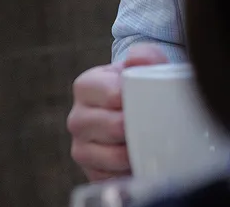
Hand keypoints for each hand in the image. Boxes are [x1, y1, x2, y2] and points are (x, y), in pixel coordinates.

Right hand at [67, 44, 168, 180]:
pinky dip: (128, 172)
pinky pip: (110, 176)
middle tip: (157, 127)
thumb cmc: (138, 90)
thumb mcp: (143, 67)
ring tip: (149, 146)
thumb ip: (145, 56)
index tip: (151, 103)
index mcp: (85, 86)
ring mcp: (80, 145)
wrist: (133, 115)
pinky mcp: (89, 170)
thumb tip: (136, 61)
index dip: (136, 101)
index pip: (111, 94)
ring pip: (110, 155)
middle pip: (112, 126)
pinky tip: (138, 163)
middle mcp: (77, 117)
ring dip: (134, 153)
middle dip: (138, 129)